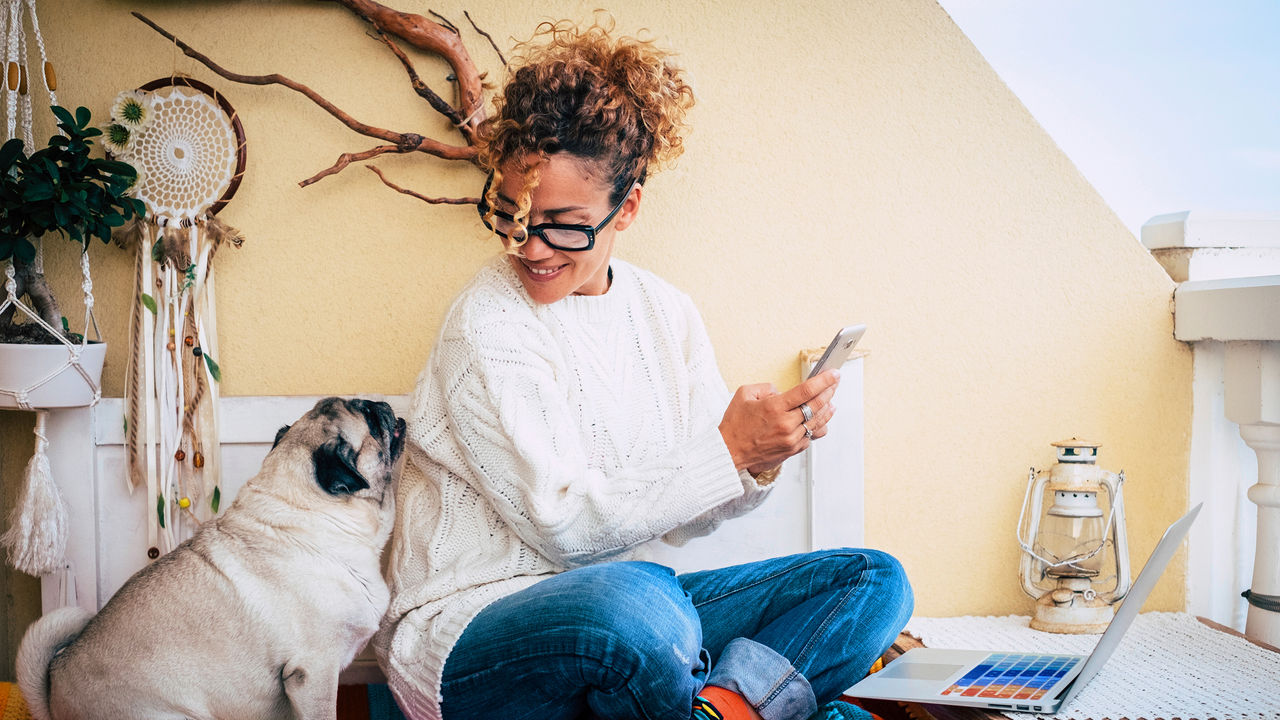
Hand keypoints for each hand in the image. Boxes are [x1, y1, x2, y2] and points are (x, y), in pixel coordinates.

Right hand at [718, 370, 839, 473]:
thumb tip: (781, 391)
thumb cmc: (735, 426)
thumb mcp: (744, 394)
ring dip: (827, 409)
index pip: (806, 391)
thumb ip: (766, 388)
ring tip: (831, 400)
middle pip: (817, 405)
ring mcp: (790, 439)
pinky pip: (811, 436)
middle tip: (834, 383)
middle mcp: (785, 424)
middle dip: (829, 391)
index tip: (833, 374)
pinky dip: (818, 426)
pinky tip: (821, 419)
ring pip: (818, 422)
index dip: (824, 381)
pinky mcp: (792, 450)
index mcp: (774, 407)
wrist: (730, 451)